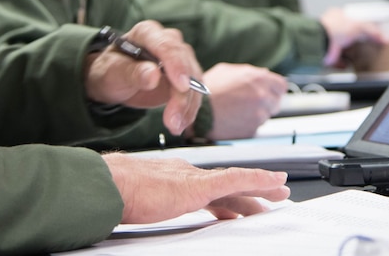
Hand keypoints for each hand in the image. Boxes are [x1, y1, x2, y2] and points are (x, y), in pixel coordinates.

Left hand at [84, 20, 203, 134]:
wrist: (115, 80)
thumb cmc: (111, 71)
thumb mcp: (113, 73)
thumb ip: (132, 73)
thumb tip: (153, 75)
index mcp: (146, 33)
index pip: (166, 45)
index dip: (176, 64)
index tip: (181, 86)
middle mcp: (167, 41)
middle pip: (184, 63)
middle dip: (182, 94)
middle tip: (173, 120)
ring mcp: (179, 57)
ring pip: (193, 79)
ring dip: (187, 105)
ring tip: (174, 126)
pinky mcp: (185, 75)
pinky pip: (194, 91)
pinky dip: (189, 109)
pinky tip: (180, 123)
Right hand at [103, 152, 289, 222]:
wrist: (108, 184)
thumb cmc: (113, 194)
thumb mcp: (136, 203)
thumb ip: (148, 205)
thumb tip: (143, 214)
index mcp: (171, 178)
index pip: (205, 188)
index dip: (225, 197)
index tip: (237, 207)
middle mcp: (185, 173)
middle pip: (225, 184)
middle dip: (250, 190)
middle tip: (270, 195)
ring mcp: (193, 177)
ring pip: (237, 181)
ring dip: (260, 185)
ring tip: (279, 190)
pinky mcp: (199, 184)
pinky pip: (237, 179)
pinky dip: (257, 178)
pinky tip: (273, 180)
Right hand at [202, 63, 287, 139]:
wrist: (198, 111)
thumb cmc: (209, 90)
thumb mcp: (228, 71)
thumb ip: (249, 72)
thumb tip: (262, 74)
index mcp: (259, 79)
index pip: (281, 86)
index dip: (273, 89)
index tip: (268, 92)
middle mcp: (262, 96)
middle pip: (276, 102)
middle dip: (266, 102)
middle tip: (250, 102)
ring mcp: (259, 114)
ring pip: (266, 115)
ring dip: (256, 113)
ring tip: (238, 111)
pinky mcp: (253, 130)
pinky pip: (256, 127)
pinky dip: (248, 124)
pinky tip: (235, 119)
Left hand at [319, 7, 388, 67]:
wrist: (321, 42)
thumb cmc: (334, 28)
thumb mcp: (359, 26)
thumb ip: (373, 31)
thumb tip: (384, 38)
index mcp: (337, 16)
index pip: (351, 19)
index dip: (360, 24)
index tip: (369, 30)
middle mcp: (331, 28)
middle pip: (347, 35)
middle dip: (356, 40)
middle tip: (367, 44)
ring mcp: (329, 42)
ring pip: (342, 48)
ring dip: (350, 53)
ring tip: (361, 56)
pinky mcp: (328, 55)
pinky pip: (337, 60)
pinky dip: (343, 63)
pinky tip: (349, 64)